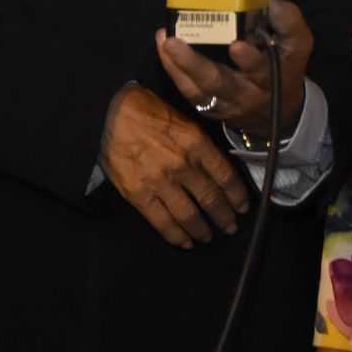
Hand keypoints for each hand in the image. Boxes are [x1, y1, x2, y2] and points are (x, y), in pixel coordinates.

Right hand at [98, 82, 250, 247]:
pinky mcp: (139, 194)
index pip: (226, 176)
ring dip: (203, 230)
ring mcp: (160, 182)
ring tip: (209, 236)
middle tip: (230, 226)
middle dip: (225, 217)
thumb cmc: (146, 110)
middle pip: (212, 199)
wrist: (108, 113)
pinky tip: (186, 241)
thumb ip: (200, 145)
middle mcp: (182, 165)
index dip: (238, 195)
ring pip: (190, 215)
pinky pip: (162, 222)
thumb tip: (215, 168)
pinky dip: (177, 236)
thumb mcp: (182, 119)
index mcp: (196, 142)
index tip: (243, 206)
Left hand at [156, 0, 311, 138]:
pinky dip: (174, 71)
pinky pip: (189, 92)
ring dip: (176, 65)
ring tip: (164, 40)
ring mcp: (224, 103)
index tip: (236, 45)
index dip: (249, 59)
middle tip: (173, 42)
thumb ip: (287, 20)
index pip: (261, 69)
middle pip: (217, 83)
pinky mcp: (209, 108)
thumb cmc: (285, 66)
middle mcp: (245, 93)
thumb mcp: (298, 43)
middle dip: (193, 63)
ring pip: (196, 89)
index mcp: (270, 76)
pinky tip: (164, 48)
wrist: (279, 113)